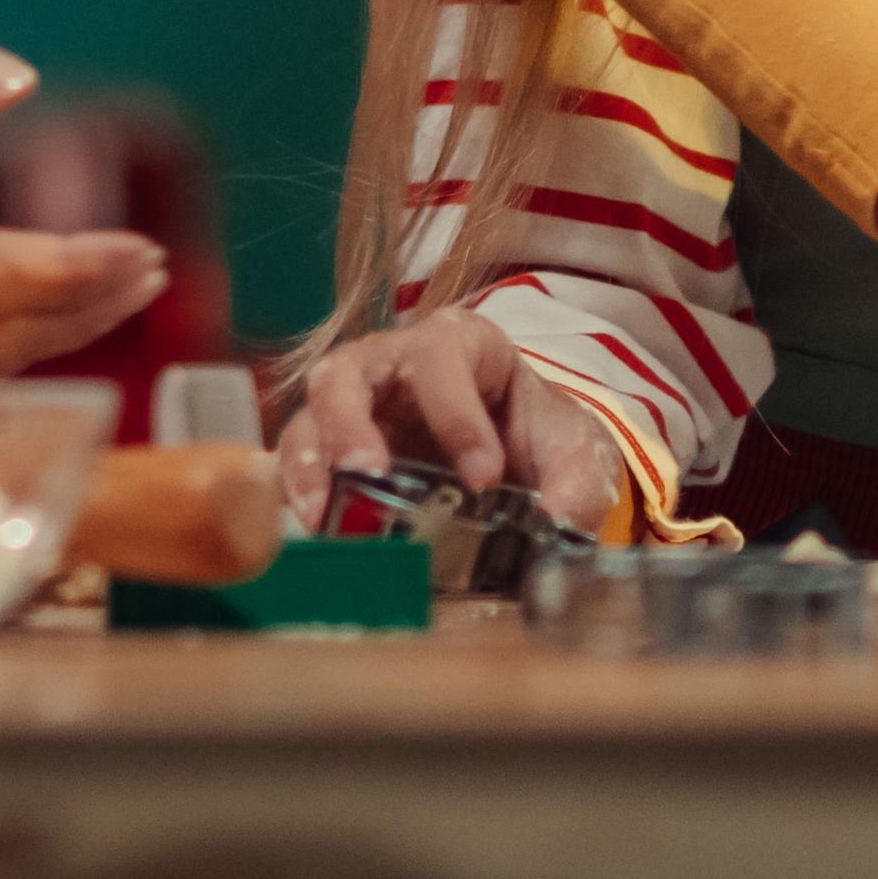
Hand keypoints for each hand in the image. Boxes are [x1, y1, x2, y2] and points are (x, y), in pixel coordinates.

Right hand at [276, 309, 641, 534]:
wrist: (523, 463)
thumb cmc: (539, 438)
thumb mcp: (576, 452)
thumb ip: (577, 484)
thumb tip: (557, 525)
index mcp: (459, 345)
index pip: (441, 356)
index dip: (455, 412)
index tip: (484, 478)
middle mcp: (392, 365)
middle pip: (349, 369)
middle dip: (351, 421)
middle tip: (368, 471)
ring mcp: (355, 409)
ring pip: (311, 416)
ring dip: (311, 463)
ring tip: (324, 516)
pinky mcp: (334, 457)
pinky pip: (300, 466)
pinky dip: (301, 497)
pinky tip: (318, 533)